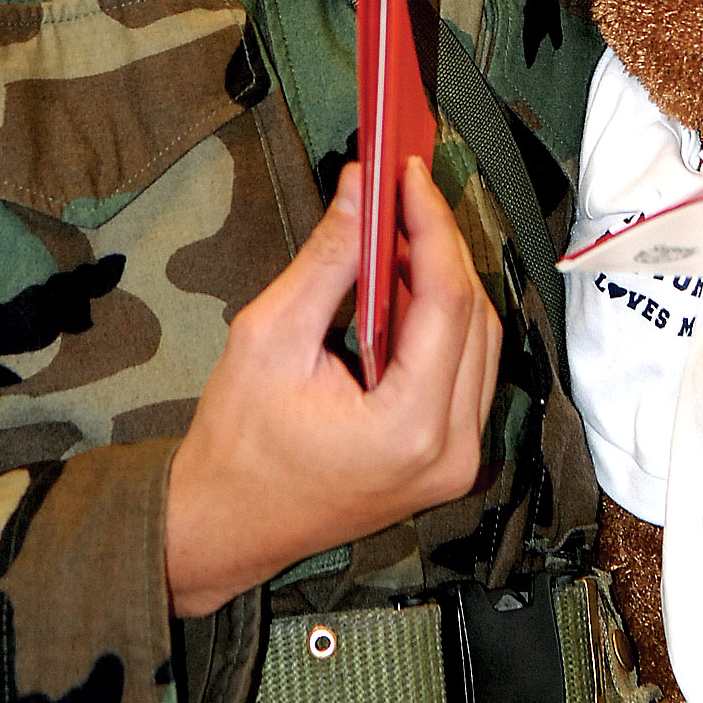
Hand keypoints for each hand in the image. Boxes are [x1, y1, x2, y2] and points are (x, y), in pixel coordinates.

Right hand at [165, 157, 502, 615]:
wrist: (223, 527)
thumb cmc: (238, 450)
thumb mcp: (269, 337)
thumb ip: (326, 258)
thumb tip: (360, 193)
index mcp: (409, 429)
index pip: (447, 299)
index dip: (430, 224)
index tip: (410, 175)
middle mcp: (448, 451)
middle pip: (473, 314)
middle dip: (437, 245)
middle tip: (398, 195)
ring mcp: (455, 460)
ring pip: (479, 339)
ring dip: (441, 280)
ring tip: (395, 235)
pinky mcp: (448, 457)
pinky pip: (466, 369)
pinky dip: (440, 321)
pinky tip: (401, 289)